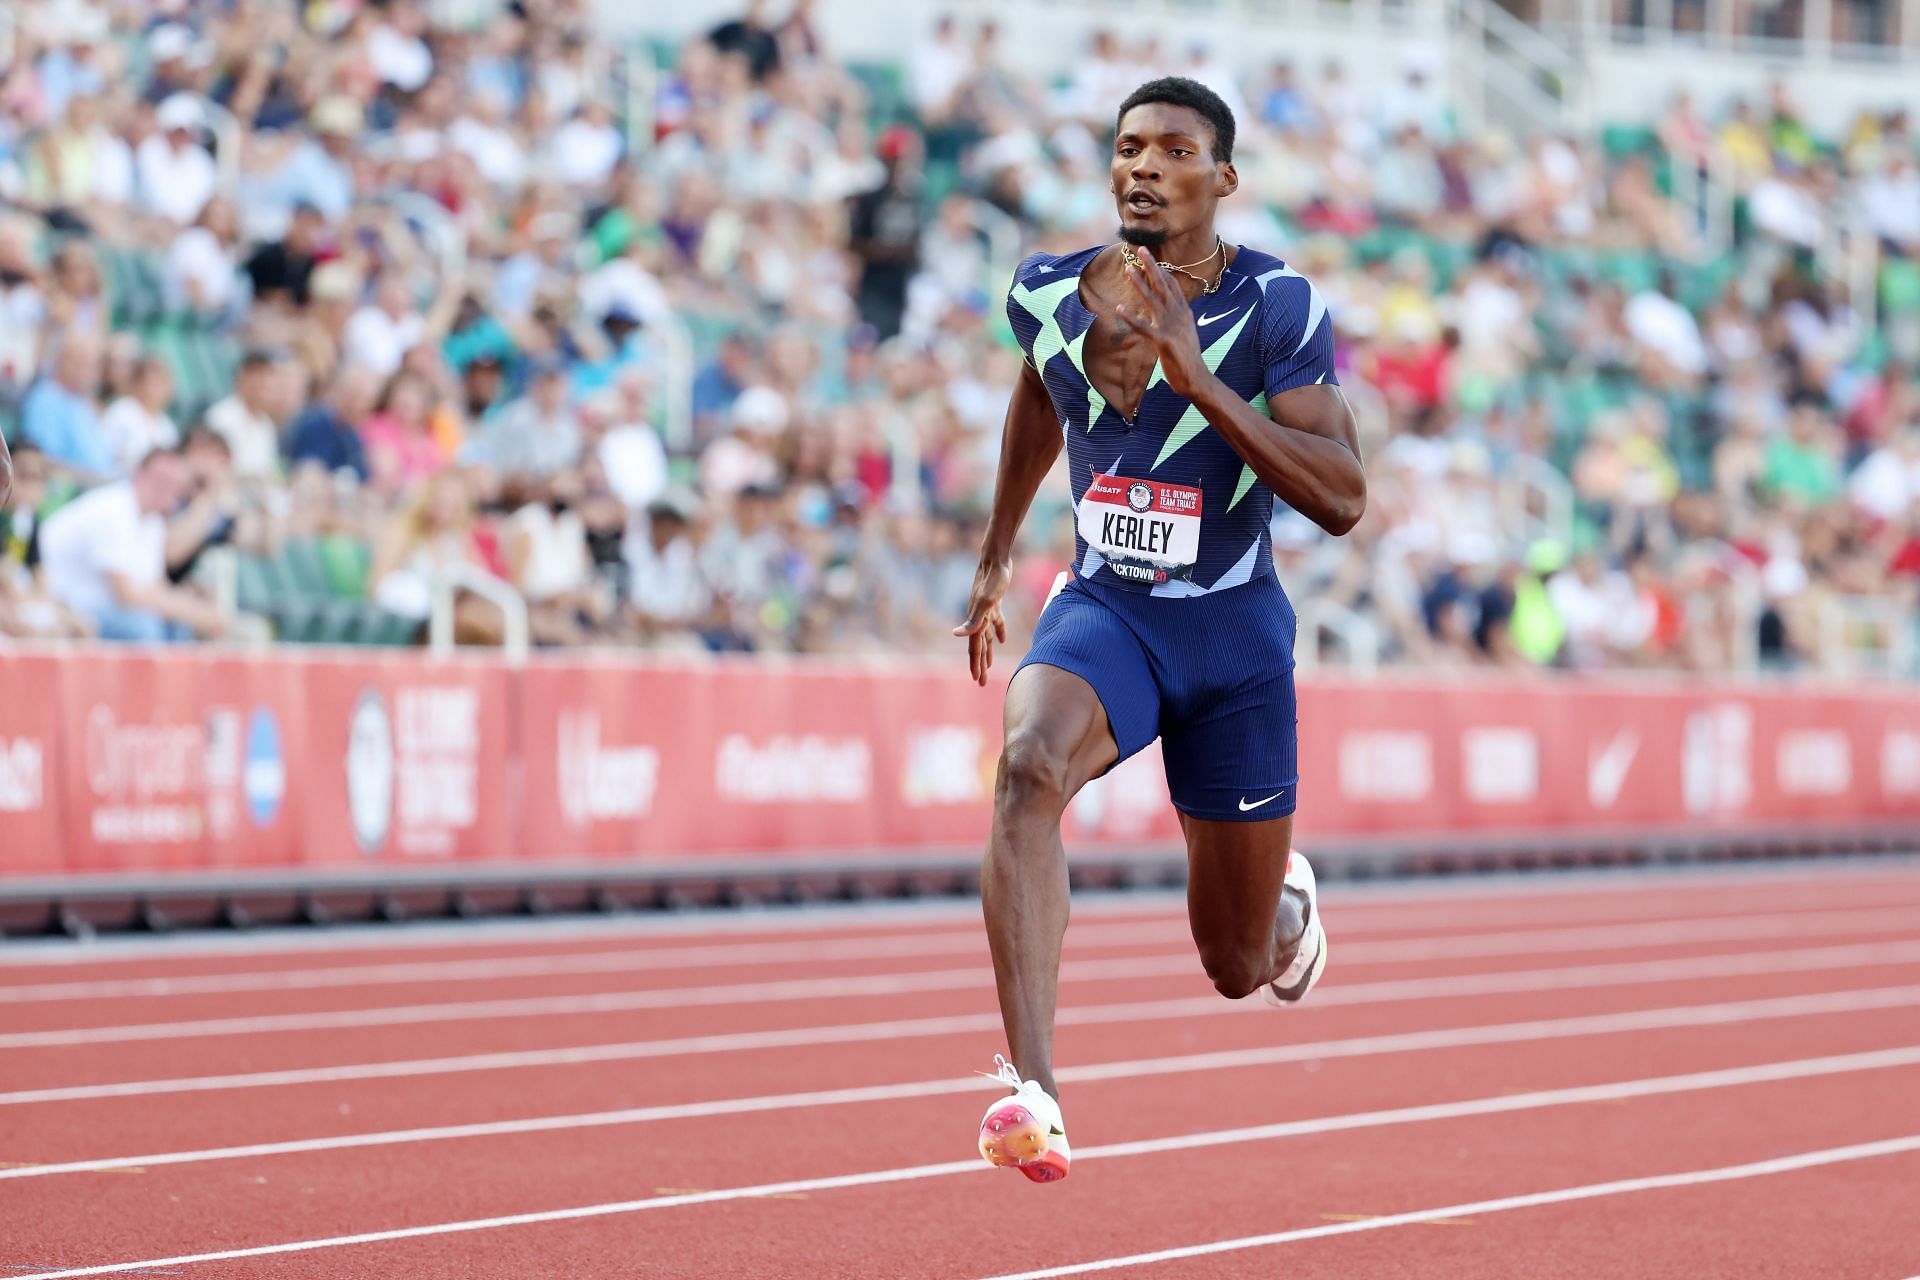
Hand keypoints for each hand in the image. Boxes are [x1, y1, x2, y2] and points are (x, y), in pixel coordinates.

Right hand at [951, 557, 1011, 686]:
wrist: (995, 559)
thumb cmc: (992, 579)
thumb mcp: (986, 601)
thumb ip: (973, 619)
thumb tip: (955, 634)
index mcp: (976, 621)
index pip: (974, 647)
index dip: (975, 664)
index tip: (976, 679)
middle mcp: (978, 618)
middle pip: (979, 646)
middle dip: (979, 664)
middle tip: (980, 682)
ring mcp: (986, 611)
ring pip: (986, 637)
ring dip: (987, 652)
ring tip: (988, 667)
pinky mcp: (995, 604)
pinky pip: (996, 623)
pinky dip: (999, 632)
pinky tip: (1002, 641)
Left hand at [1112, 244, 1209, 398]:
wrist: (1196, 379)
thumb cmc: (1187, 358)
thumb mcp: (1184, 332)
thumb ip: (1177, 319)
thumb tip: (1171, 309)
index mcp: (1183, 313)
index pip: (1172, 286)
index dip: (1161, 270)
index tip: (1151, 256)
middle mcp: (1178, 315)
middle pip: (1163, 285)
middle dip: (1152, 266)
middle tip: (1141, 249)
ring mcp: (1171, 327)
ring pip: (1153, 300)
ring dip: (1140, 284)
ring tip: (1129, 269)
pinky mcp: (1163, 341)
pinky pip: (1144, 327)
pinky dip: (1131, 318)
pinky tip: (1119, 309)